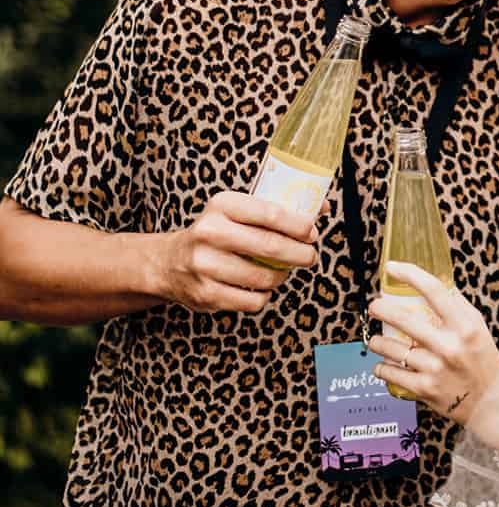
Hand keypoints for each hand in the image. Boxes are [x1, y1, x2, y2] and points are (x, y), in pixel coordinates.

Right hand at [149, 190, 317, 313]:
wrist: (169, 262)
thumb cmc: (215, 232)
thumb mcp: (236, 210)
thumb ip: (275, 208)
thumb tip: (322, 206)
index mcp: (222, 205)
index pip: (271, 213)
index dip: (299, 225)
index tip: (312, 232)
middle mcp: (211, 232)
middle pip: (271, 246)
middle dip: (300, 254)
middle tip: (310, 256)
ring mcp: (206, 265)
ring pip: (264, 277)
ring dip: (282, 276)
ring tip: (283, 271)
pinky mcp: (206, 294)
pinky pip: (252, 301)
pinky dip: (264, 295)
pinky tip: (261, 287)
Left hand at [367, 262, 498, 426]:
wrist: (490, 403)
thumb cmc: (483, 359)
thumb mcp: (478, 327)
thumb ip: (457, 305)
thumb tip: (434, 283)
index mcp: (465, 326)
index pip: (434, 291)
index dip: (409, 274)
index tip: (391, 267)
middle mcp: (450, 346)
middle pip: (405, 319)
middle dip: (382, 309)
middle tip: (374, 306)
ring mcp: (436, 369)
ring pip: (392, 349)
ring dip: (378, 342)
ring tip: (376, 339)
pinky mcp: (425, 389)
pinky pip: (392, 374)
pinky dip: (382, 368)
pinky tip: (381, 364)